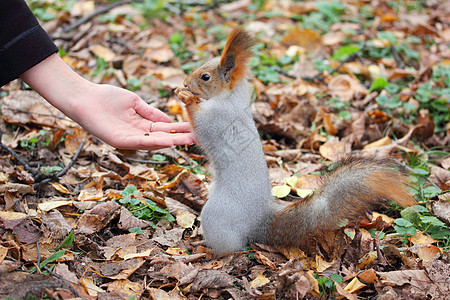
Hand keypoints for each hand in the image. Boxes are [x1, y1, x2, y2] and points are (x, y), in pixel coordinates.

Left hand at [20, 54, 195, 149]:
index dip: (179, 129)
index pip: (164, 128)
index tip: (194, 128)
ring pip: (153, 142)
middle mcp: (136, 134)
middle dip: (180, 138)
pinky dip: (153, 142)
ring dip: (171, 142)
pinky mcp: (117, 140)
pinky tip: (166, 141)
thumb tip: (169, 120)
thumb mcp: (134, 102)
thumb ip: (151, 113)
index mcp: (141, 125)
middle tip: (198, 138)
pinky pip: (138, 142)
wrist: (83, 97)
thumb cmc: (106, 97)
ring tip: (187, 141)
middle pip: (162, 137)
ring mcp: (127, 138)